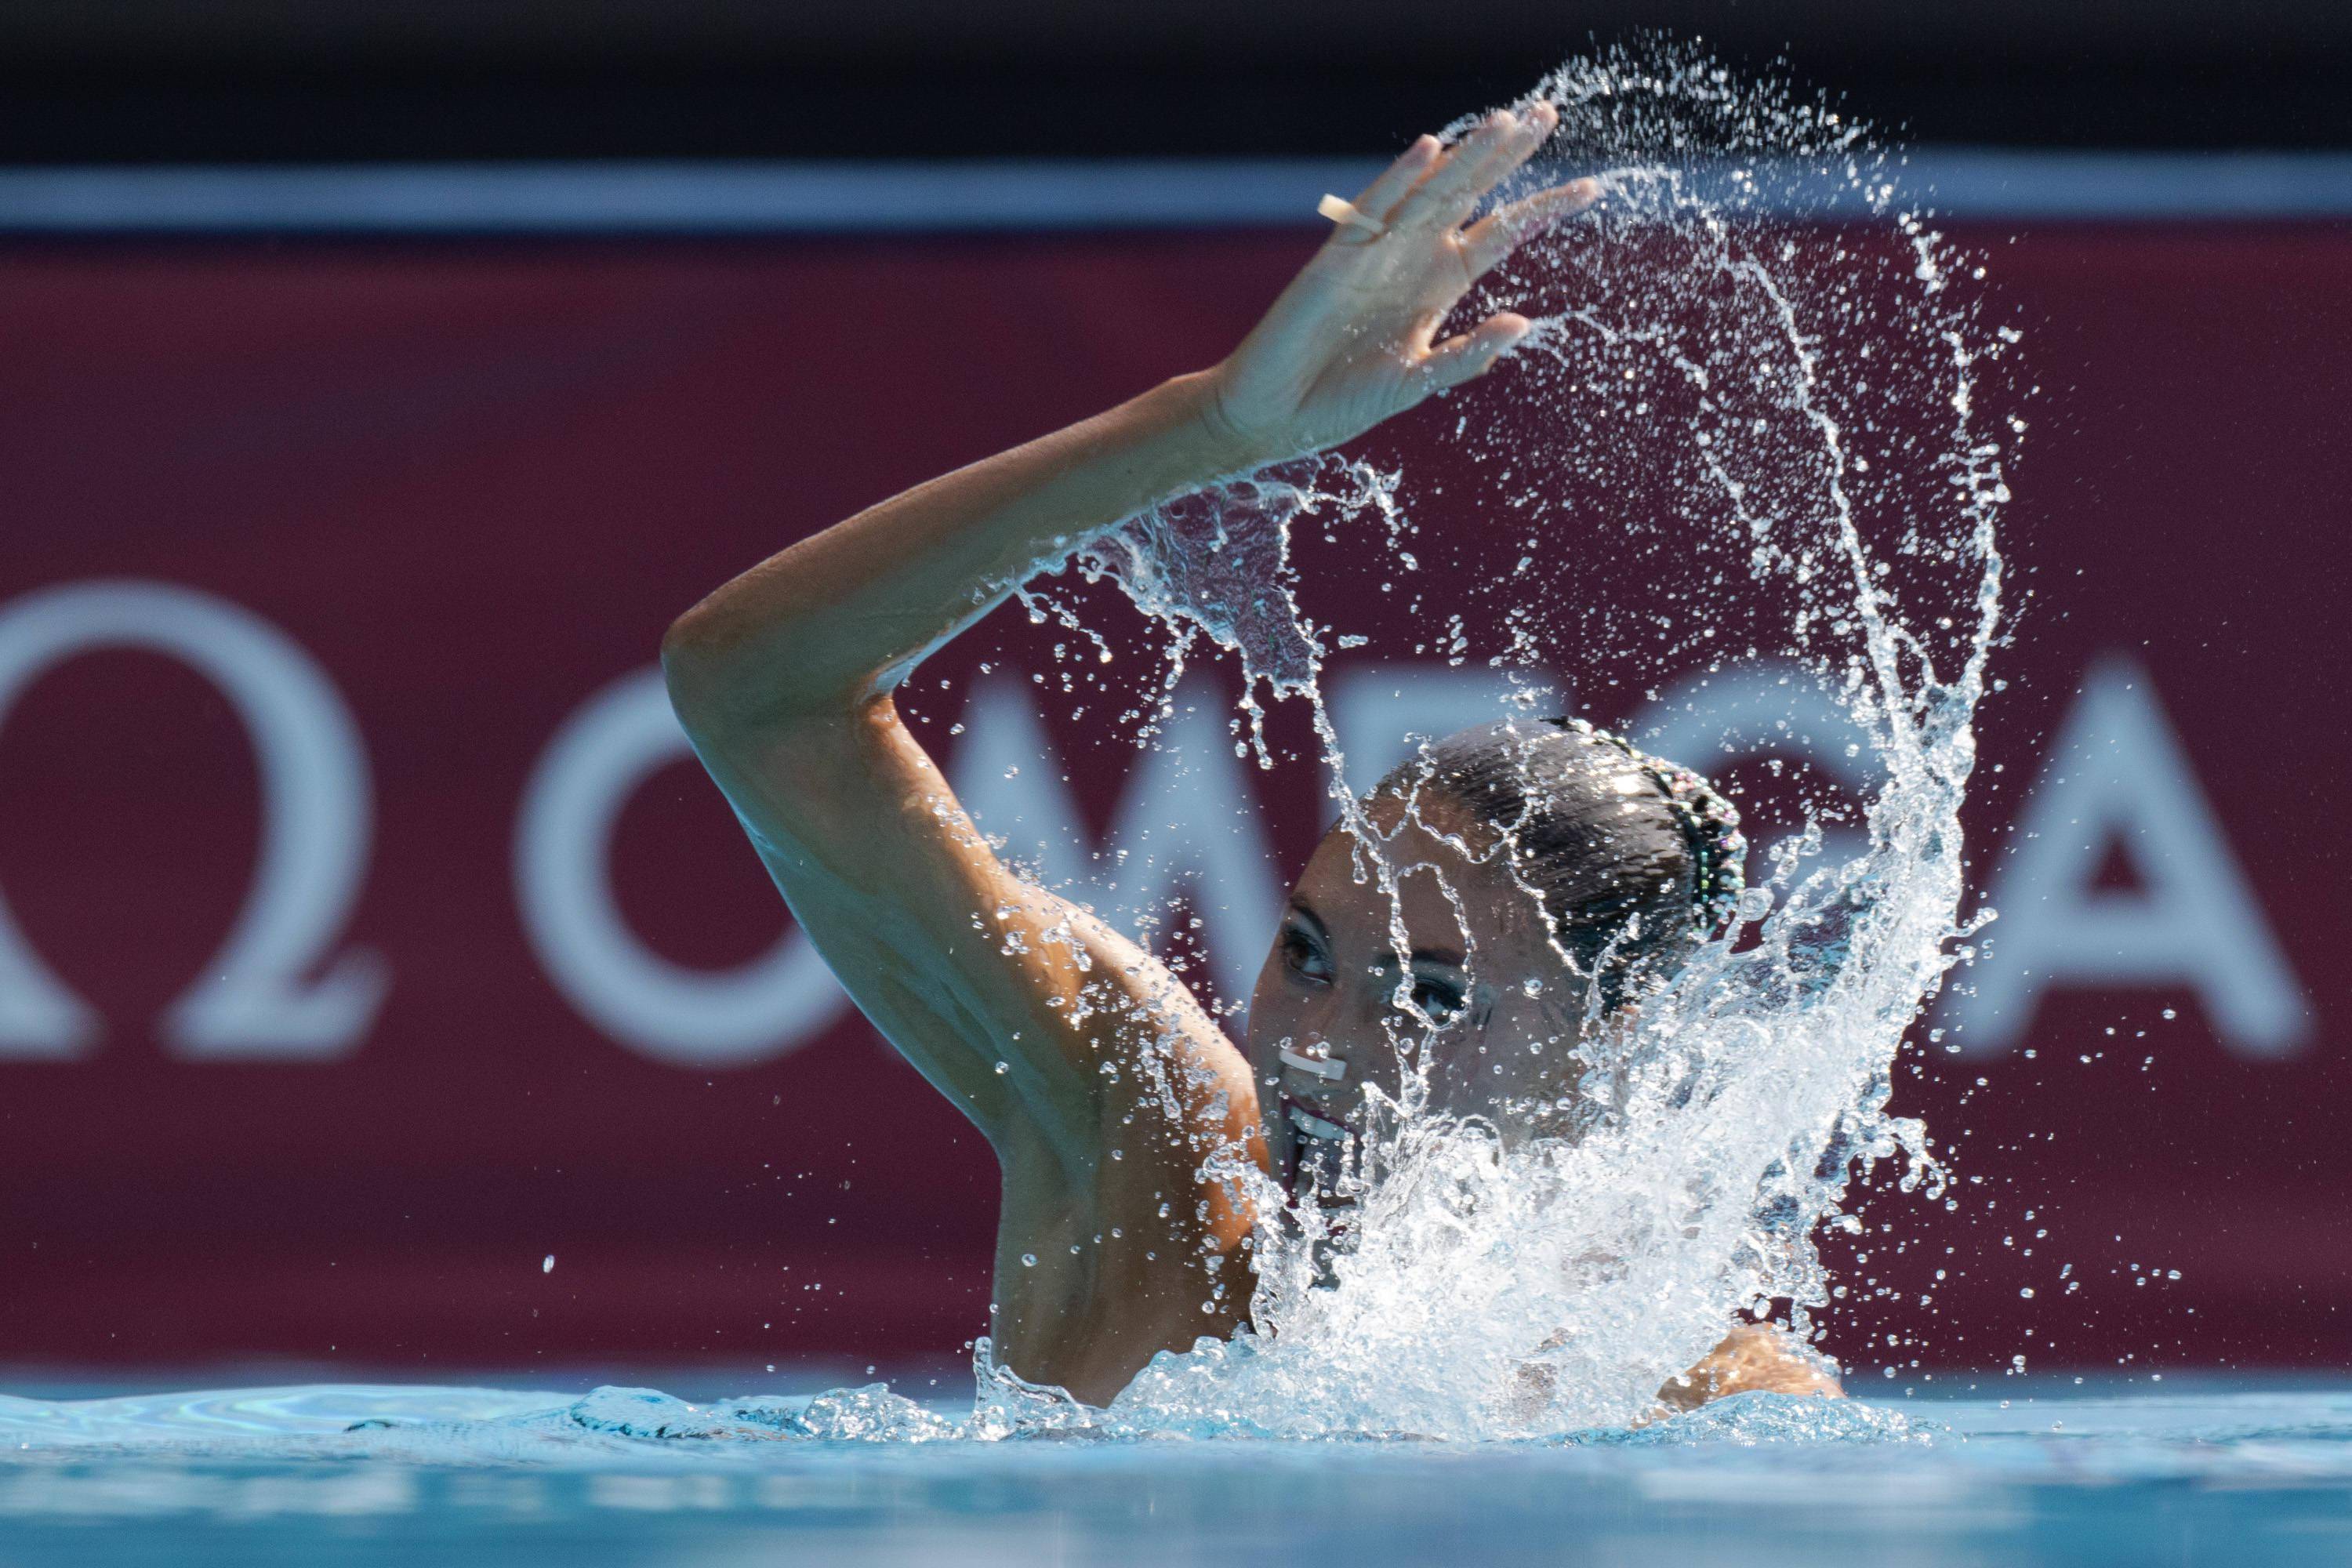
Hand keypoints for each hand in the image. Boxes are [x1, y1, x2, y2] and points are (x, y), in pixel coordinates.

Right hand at [1199, 102, 1596, 464]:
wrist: (1275, 413)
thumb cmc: (1342, 401)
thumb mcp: (1416, 383)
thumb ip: (1466, 356)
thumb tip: (1523, 324)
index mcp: (1438, 285)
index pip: (1500, 236)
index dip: (1542, 210)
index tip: (1591, 186)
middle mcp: (1413, 258)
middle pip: (1471, 196)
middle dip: (1509, 157)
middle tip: (1548, 115)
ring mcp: (1376, 252)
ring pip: (1431, 192)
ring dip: (1468, 157)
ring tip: (1507, 121)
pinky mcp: (1338, 256)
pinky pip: (1374, 209)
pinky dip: (1400, 178)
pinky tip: (1431, 149)